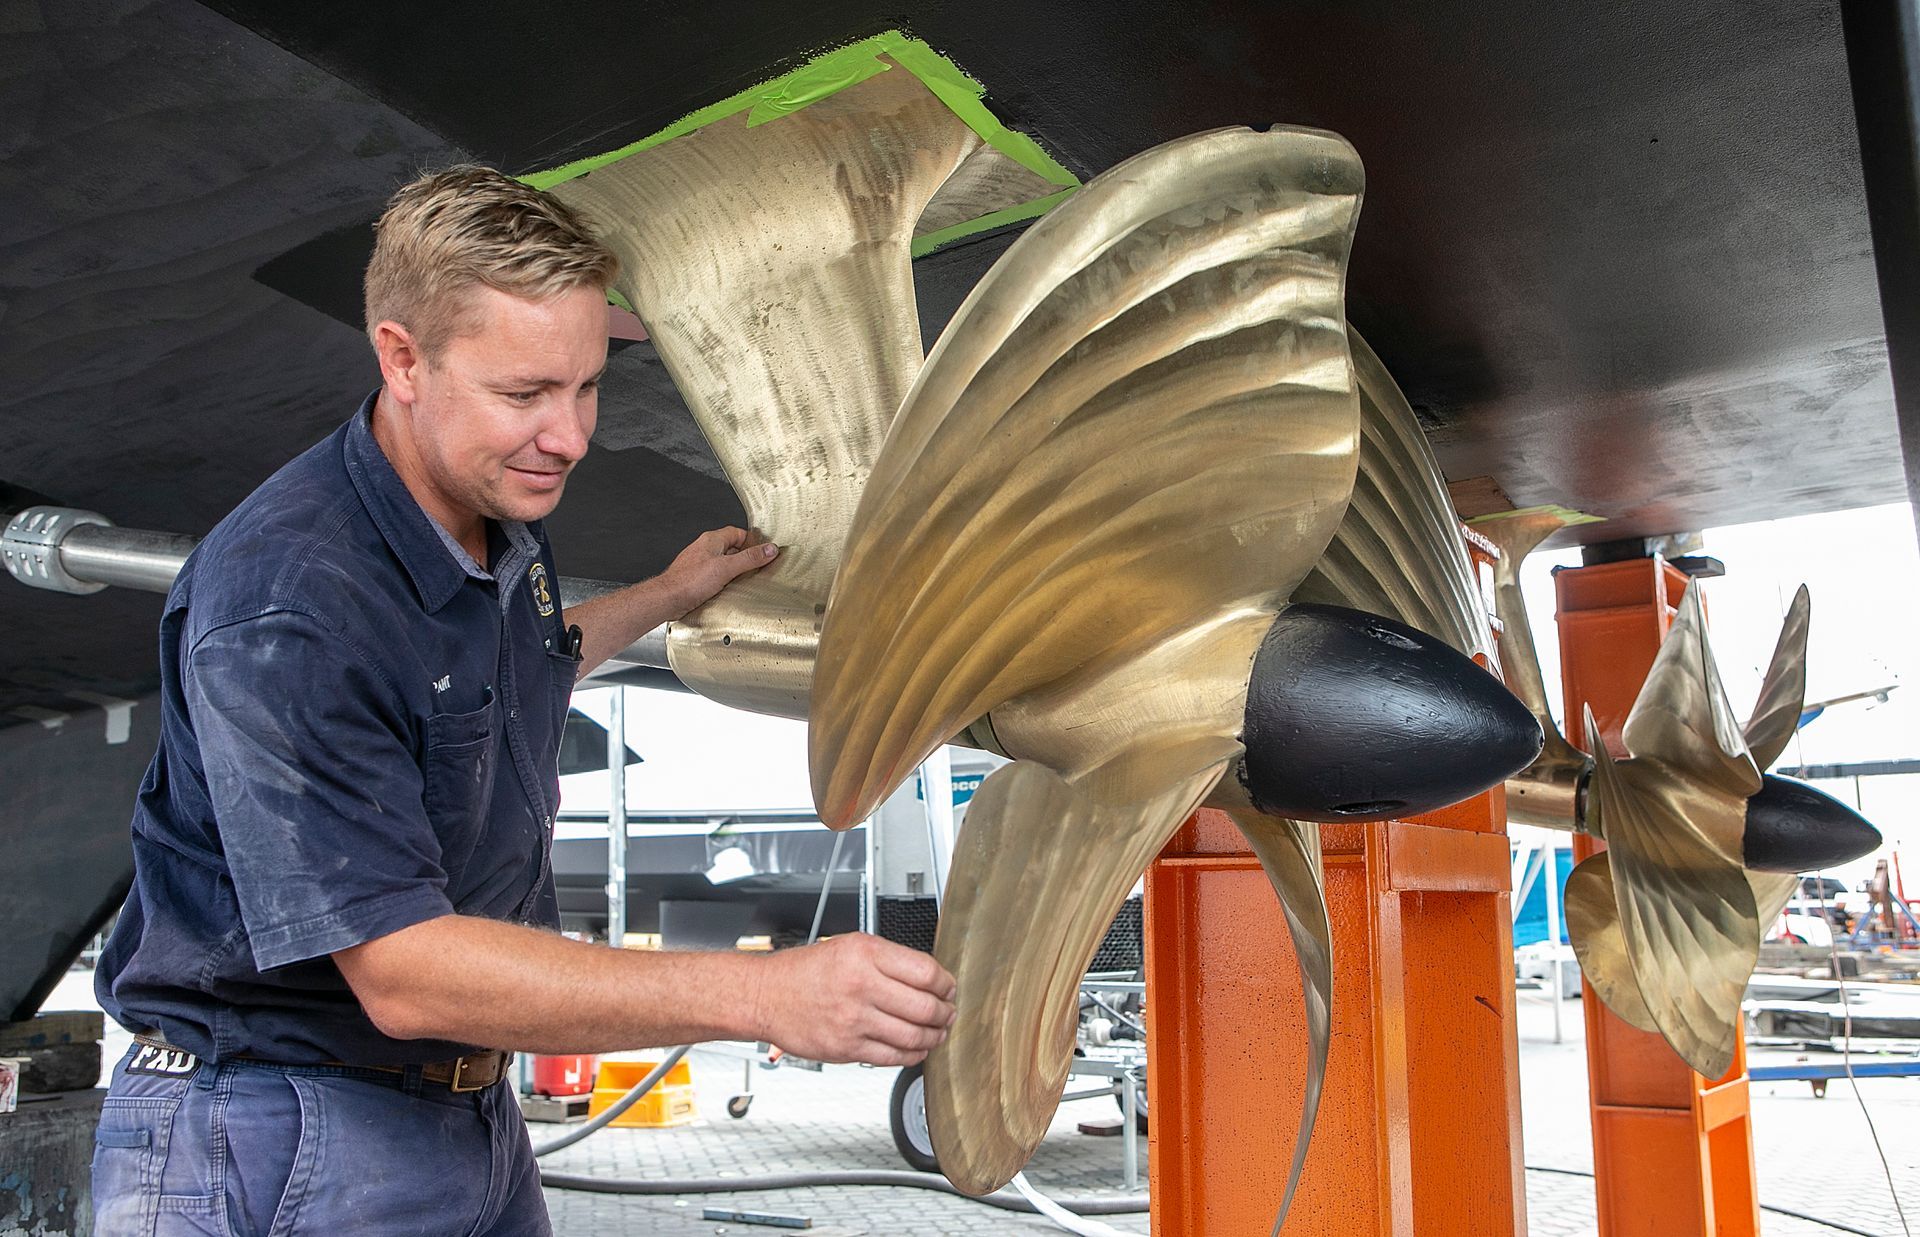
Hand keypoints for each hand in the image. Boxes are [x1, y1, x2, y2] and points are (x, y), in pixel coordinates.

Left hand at [662, 526, 777, 615]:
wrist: (668, 599)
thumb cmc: (689, 582)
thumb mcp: (726, 568)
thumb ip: (749, 558)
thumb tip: (768, 550)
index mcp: (712, 540)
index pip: (738, 533)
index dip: (752, 542)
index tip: (762, 552)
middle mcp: (705, 549)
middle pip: (732, 549)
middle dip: (744, 559)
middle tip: (754, 568)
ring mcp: (700, 563)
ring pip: (724, 563)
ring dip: (734, 572)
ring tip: (741, 581)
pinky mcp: (697, 578)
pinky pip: (716, 576)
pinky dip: (724, 582)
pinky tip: (727, 590)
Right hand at [751, 934, 956, 1065]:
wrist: (767, 996)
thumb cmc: (805, 971)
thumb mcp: (850, 946)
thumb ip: (888, 960)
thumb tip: (928, 978)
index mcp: (865, 954)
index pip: (926, 972)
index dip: (946, 984)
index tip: (949, 988)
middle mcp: (861, 986)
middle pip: (925, 1007)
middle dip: (945, 1013)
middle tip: (948, 1013)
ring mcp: (854, 1020)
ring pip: (914, 1036)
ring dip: (934, 1036)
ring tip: (937, 1032)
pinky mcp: (847, 1048)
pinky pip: (893, 1057)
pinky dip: (912, 1055)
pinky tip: (916, 1049)